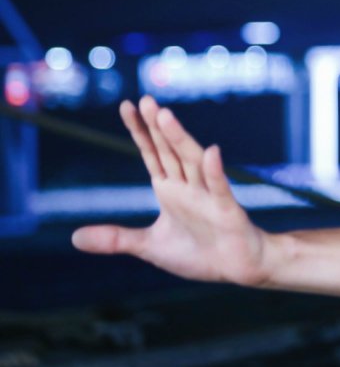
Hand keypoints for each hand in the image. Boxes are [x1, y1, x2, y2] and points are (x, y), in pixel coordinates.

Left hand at [71, 96, 270, 286]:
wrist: (237, 266)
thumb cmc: (199, 253)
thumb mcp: (150, 247)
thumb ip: (117, 239)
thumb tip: (75, 238)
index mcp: (170, 190)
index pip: (152, 154)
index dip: (140, 131)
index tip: (127, 106)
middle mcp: (188, 187)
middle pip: (170, 151)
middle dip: (157, 126)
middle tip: (146, 100)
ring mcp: (207, 196)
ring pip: (191, 162)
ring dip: (179, 139)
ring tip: (165, 117)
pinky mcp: (226, 210)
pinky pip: (219, 187)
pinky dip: (215, 171)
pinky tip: (211, 152)